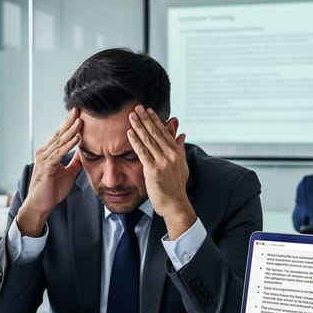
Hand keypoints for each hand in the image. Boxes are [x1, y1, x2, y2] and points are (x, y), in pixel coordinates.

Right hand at [16, 108, 83, 236]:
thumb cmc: (51, 191)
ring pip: (60, 141)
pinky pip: (59, 154)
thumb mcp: (68, 174)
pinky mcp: (46, 167)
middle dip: (69, 121)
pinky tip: (77, 138)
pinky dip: (69, 145)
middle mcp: (44, 153)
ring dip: (71, 130)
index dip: (69, 124)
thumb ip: (75, 163)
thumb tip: (84, 153)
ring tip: (80, 120)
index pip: (61, 135)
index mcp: (49, 153)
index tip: (79, 113)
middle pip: (59, 134)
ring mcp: (44, 159)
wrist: (40, 205)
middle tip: (78, 108)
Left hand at [127, 105, 195, 238]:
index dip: (156, 120)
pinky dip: (135, 141)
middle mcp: (171, 155)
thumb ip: (180, 148)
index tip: (149, 110)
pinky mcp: (153, 170)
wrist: (175, 204)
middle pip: (156, 133)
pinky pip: (142, 152)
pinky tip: (130, 133)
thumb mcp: (182, 165)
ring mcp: (162, 162)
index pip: (165, 132)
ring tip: (132, 116)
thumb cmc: (176, 187)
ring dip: (139, 126)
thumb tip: (181, 134)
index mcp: (177, 152)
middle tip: (137, 107)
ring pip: (148, 140)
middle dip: (145, 119)